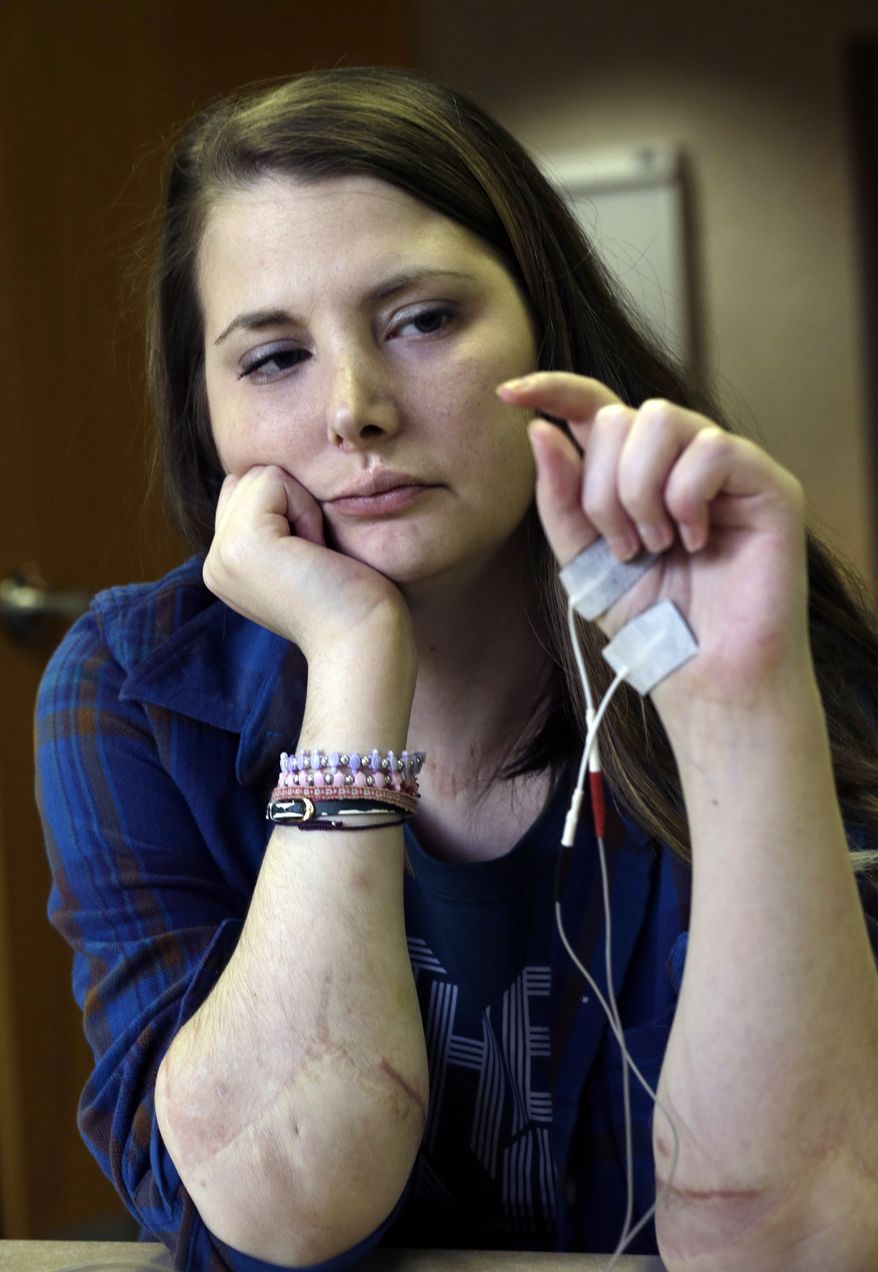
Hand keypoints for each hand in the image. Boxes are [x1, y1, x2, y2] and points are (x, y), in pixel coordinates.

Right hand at [202, 465, 413, 661]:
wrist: (363, 643)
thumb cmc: (353, 601)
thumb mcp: (302, 556)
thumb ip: (275, 522)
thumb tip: (272, 478)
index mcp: (226, 567)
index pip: (245, 493)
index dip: (290, 509)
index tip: (312, 560)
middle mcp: (214, 562)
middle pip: (248, 478)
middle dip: (293, 504)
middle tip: (314, 558)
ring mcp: (221, 555)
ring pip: (259, 476)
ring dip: (301, 506)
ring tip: (314, 556)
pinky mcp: (241, 543)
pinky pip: (273, 481)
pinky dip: (305, 508)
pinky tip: (315, 551)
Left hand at [498, 373, 811, 706]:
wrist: (701, 674)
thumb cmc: (649, 619)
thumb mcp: (582, 558)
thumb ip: (560, 497)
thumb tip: (539, 428)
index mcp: (635, 468)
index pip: (595, 405)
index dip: (553, 389)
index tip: (508, 395)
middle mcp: (681, 457)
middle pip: (620, 417)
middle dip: (602, 488)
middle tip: (623, 545)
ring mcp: (727, 466)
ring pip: (662, 420)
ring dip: (639, 492)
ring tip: (655, 545)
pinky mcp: (769, 484)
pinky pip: (713, 449)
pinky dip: (687, 499)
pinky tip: (695, 542)